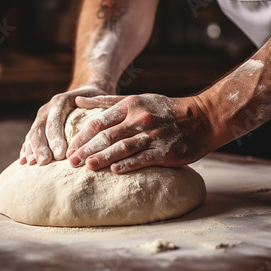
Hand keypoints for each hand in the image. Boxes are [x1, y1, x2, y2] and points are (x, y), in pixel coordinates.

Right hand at [20, 85, 108, 165]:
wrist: (84, 93)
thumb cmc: (94, 99)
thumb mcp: (98, 97)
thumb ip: (94, 102)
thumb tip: (82, 103)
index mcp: (60, 101)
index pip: (55, 121)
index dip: (56, 138)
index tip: (60, 155)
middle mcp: (47, 109)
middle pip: (39, 129)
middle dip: (40, 147)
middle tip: (44, 163)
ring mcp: (40, 119)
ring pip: (31, 135)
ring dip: (31, 151)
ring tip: (32, 165)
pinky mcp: (38, 127)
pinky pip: (29, 140)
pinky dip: (26, 150)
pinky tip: (24, 162)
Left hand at [66, 94, 214, 172]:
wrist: (202, 118)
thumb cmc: (165, 110)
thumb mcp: (136, 98)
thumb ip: (107, 101)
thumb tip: (79, 100)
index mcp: (130, 106)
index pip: (99, 122)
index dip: (81, 136)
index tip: (68, 148)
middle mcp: (139, 119)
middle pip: (107, 136)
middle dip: (86, 149)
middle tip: (70, 162)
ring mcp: (152, 135)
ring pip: (123, 147)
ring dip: (103, 157)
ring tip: (87, 167)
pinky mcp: (165, 151)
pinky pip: (143, 158)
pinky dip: (128, 164)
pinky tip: (115, 171)